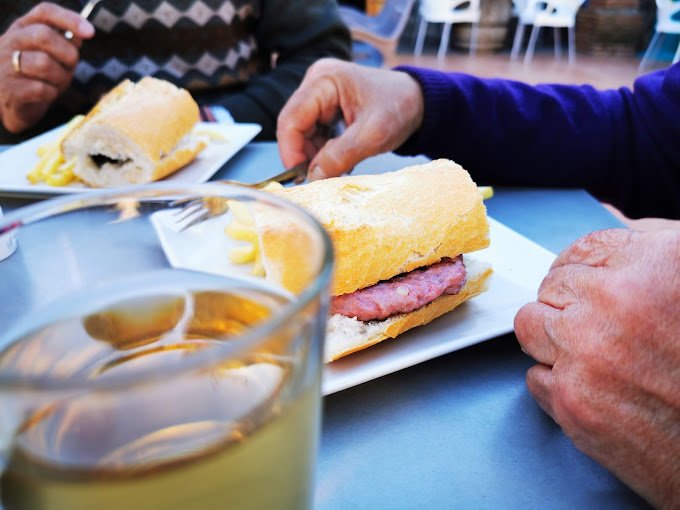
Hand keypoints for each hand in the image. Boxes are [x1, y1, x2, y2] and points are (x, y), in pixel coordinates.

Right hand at [0, 2, 94, 133]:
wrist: (12, 104)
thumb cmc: (36, 75)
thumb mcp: (50, 54)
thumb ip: (64, 42)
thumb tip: (80, 34)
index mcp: (22, 28)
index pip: (44, 12)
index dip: (69, 19)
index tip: (90, 32)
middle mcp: (10, 42)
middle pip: (43, 35)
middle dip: (67, 53)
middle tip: (70, 66)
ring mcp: (6, 66)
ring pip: (44, 63)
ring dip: (61, 77)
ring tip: (57, 82)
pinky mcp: (10, 90)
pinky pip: (42, 89)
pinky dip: (52, 93)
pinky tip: (47, 93)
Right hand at [277, 59, 423, 179]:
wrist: (418, 101)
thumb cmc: (399, 107)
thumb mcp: (373, 134)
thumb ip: (341, 156)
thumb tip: (313, 177)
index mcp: (324, 79)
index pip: (291, 118)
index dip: (290, 150)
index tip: (300, 176)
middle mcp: (316, 83)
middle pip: (294, 126)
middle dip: (304, 155)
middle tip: (319, 178)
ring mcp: (320, 95)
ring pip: (303, 133)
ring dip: (315, 156)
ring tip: (335, 170)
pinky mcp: (326, 108)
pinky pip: (314, 134)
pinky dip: (323, 152)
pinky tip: (338, 162)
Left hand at [514, 228, 679, 507]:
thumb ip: (650, 243)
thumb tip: (611, 216)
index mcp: (654, 265)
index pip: (581, 251)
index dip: (583, 271)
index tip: (588, 287)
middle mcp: (616, 303)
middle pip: (551, 287)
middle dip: (569, 305)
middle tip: (601, 329)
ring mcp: (588, 354)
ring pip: (530, 327)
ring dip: (554, 340)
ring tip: (597, 358)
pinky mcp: (574, 403)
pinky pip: (535, 377)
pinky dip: (558, 383)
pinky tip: (598, 390)